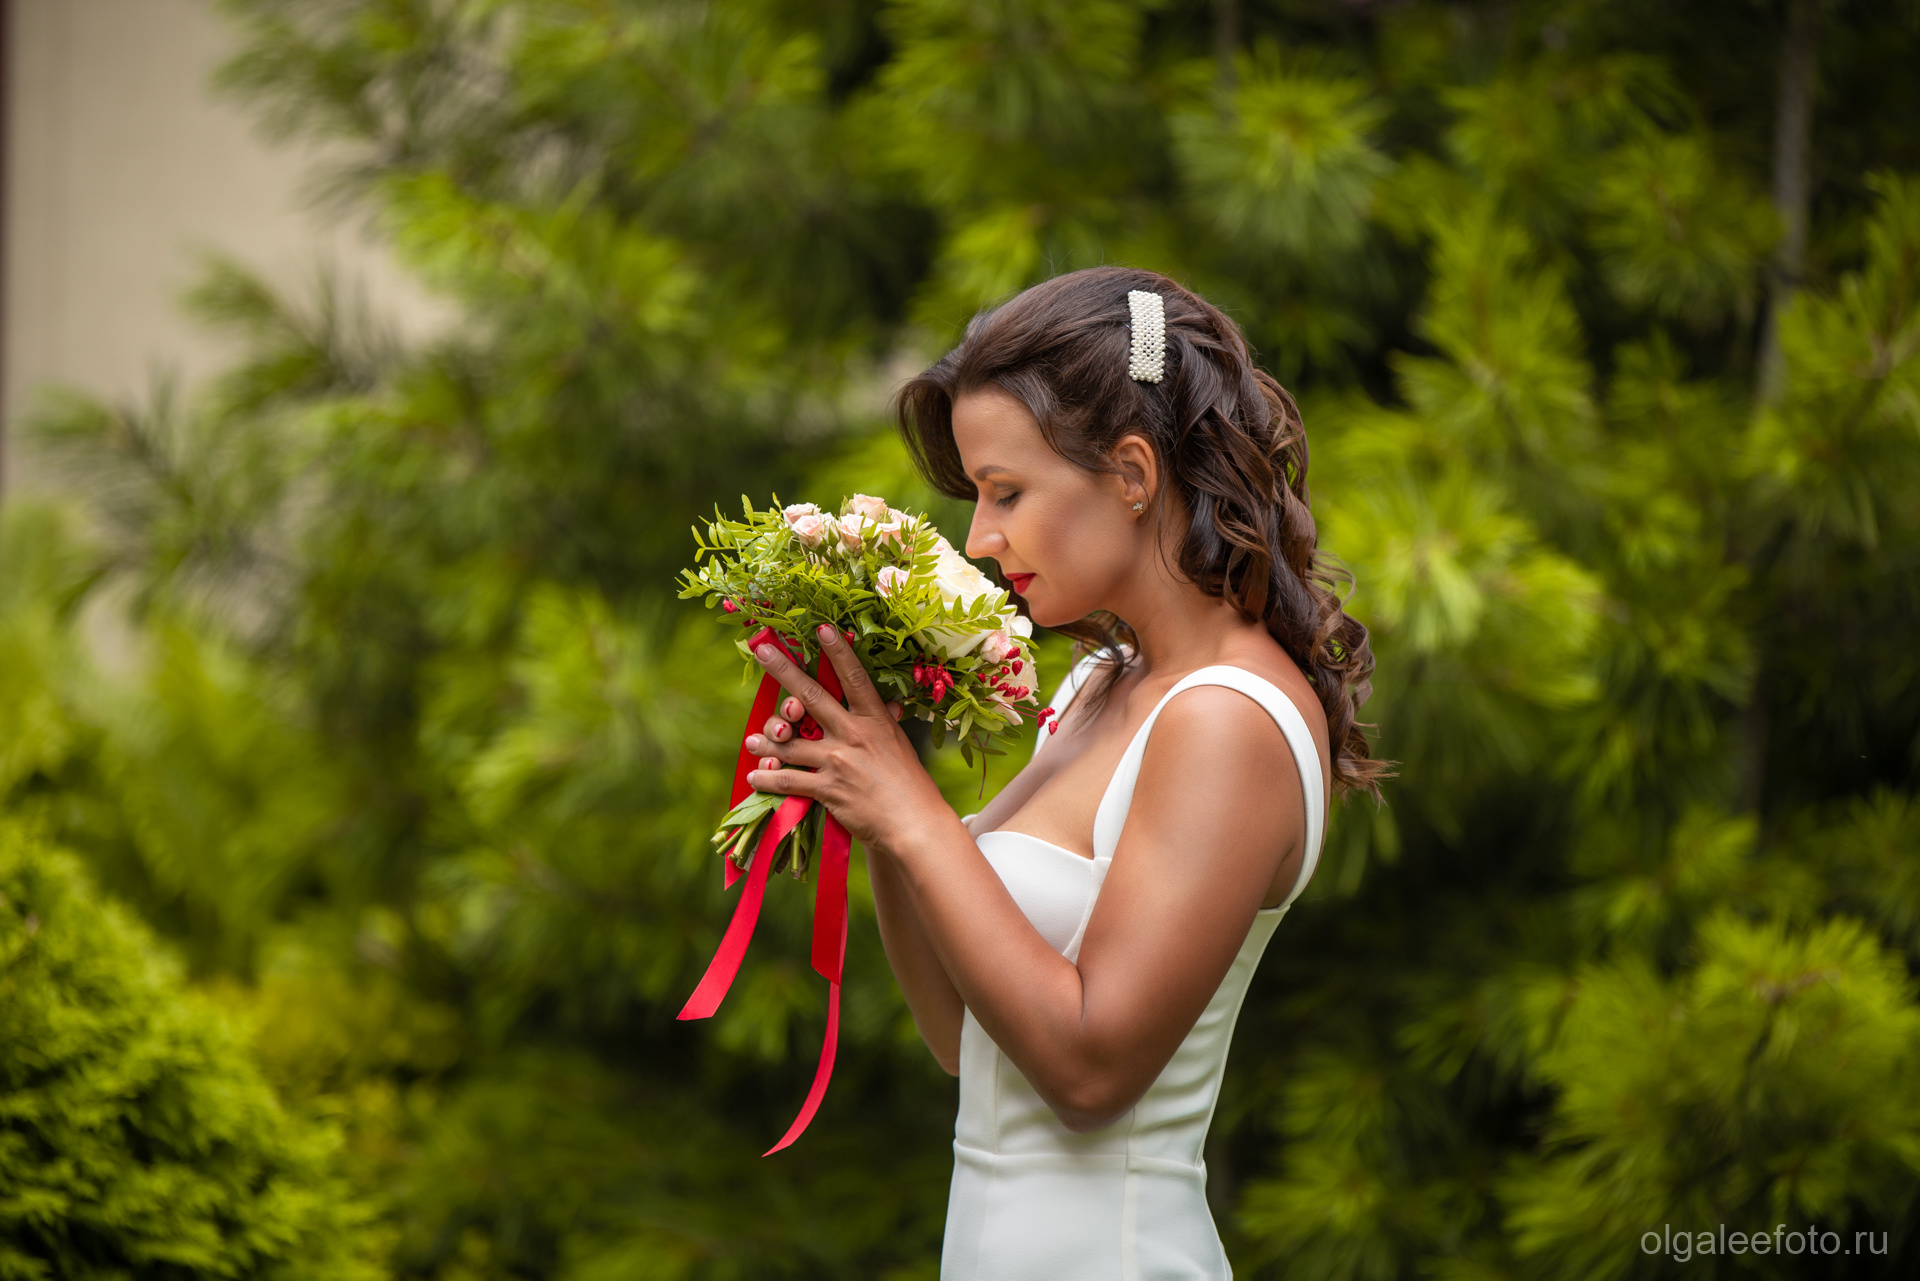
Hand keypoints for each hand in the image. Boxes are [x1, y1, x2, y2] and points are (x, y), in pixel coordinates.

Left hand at [744, 625, 945, 850]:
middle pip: (811, 696)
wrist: (914, 825)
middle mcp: (854, 734)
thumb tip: (889, 705)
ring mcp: (838, 761)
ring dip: (766, 738)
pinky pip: (788, 779)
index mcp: (875, 719)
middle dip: (784, 671)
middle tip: (763, 650)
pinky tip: (754, 776)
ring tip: (751, 740)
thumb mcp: (899, 746)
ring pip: (790, 742)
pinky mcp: (827, 789)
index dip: (838, 652)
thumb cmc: (910, 785)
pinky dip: (768, 777)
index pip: (854, 678)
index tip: (822, 628)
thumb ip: (885, 723)